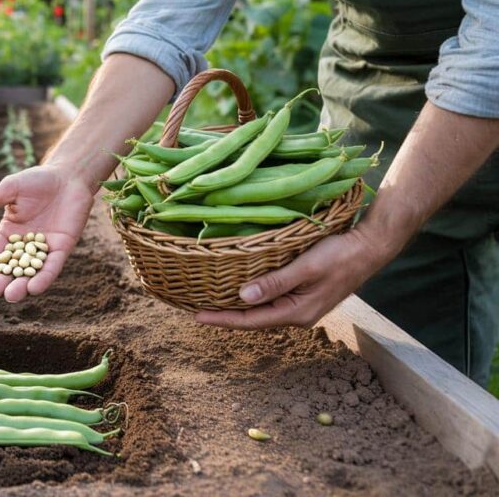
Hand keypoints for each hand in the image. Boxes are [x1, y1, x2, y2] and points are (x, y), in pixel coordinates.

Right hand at [0, 165, 94, 301]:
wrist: (68, 176)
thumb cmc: (37, 180)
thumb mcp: (10, 189)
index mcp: (9, 233)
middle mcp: (25, 245)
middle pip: (12, 268)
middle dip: (2, 281)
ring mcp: (44, 248)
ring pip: (31, 272)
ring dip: (21, 285)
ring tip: (11, 296)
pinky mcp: (62, 248)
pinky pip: (52, 266)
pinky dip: (44, 277)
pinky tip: (35, 288)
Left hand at [194, 228, 389, 328]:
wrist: (371, 247)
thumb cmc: (340, 255)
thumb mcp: (304, 268)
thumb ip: (274, 283)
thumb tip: (242, 298)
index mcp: (296, 313)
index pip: (250, 321)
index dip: (222, 319)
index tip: (196, 316)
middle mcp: (297, 315)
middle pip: (253, 319)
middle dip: (225, 316)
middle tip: (196, 308)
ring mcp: (301, 306)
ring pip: (261, 311)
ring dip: (237, 308)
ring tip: (210, 302)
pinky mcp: (304, 295)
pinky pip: (271, 301)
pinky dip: (252, 298)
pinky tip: (239, 291)